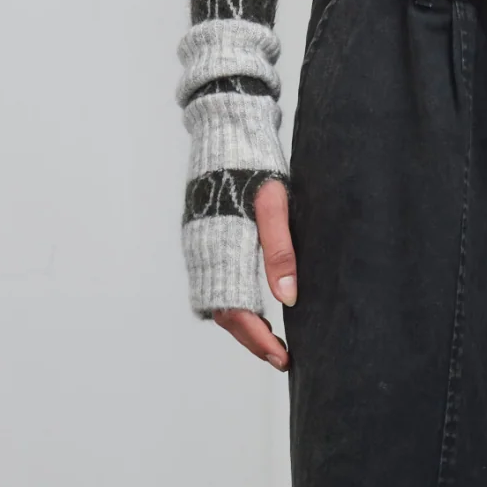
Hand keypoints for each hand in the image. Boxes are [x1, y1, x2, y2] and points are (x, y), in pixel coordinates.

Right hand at [212, 177, 296, 372]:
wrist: (227, 127)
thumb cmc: (255, 162)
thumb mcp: (276, 204)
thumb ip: (280, 251)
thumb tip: (288, 299)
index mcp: (221, 248)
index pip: (237, 311)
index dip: (259, 340)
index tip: (283, 358)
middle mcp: (202, 251)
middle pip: (224, 313)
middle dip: (252, 340)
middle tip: (282, 357)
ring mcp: (198, 245)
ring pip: (216, 300)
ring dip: (242, 324)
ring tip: (272, 339)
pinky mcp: (200, 237)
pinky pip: (212, 282)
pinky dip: (231, 302)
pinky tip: (253, 306)